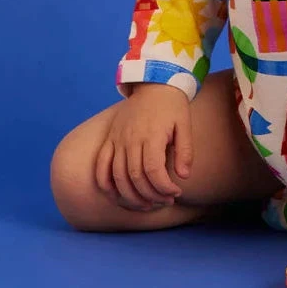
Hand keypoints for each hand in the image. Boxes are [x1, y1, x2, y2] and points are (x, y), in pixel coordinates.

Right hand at [95, 84, 193, 210]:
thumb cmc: (172, 106)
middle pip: (135, 177)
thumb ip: (185, 151)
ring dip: (130, 196)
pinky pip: (101, 166)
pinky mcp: (109, 139)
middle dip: (150, 196)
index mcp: (151, 135)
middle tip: (165, 201)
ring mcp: (117, 139)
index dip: (164, 188)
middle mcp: (131, 139)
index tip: (176, 193)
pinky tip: (118, 197)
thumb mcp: (185, 125)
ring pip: (117, 176)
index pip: (153, 171)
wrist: (154, 82)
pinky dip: (106, 185)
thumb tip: (183, 177)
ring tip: (147, 204)